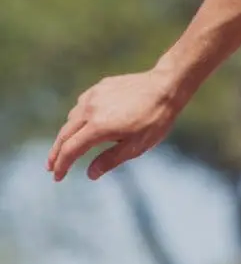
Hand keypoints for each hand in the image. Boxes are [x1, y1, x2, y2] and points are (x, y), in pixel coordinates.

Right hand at [47, 70, 179, 181]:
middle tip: (51, 167)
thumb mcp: (136, 146)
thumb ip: (110, 160)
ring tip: (68, 148)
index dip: (62, 165)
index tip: (57, 177)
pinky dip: (78, 119)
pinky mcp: (99, 87)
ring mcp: (93, 96)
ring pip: (72, 118)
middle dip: (56, 153)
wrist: (165, 87)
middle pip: (64, 134)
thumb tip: (90, 174)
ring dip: (67, 135)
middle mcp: (90, 109)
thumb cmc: (154, 120)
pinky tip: (84, 125)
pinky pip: (82, 106)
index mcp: (98, 127)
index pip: (71, 150)